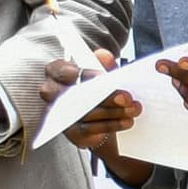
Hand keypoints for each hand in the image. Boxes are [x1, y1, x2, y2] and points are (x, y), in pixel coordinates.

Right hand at [46, 54, 146, 177]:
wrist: (104, 115)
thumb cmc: (99, 88)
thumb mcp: (105, 73)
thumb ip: (104, 63)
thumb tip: (104, 55)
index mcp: (57, 73)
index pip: (59, 70)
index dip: (82, 74)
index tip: (103, 77)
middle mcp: (54, 95)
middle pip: (73, 95)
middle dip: (103, 97)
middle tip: (126, 97)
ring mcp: (62, 115)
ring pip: (86, 113)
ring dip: (113, 111)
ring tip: (133, 109)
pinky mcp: (72, 133)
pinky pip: (90, 130)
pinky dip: (112, 125)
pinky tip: (127, 121)